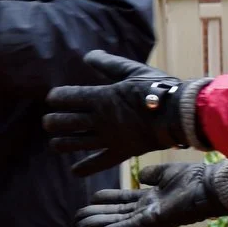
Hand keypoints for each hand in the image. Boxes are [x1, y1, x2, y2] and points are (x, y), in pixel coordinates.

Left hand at [42, 50, 204, 175]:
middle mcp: (100, 119)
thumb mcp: (131, 70)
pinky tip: (74, 170)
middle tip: (49, 122)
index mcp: (101, 97)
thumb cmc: (157, 88)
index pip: (67, 98)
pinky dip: (85, 167)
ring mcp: (109, 138)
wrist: (179, 114)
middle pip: (64, 123)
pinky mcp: (121, 152)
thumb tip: (88, 55)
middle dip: (52, 122)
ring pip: (74, 144)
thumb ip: (107, 63)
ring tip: (55, 143)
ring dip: (60, 143)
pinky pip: (99, 163)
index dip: (56, 98)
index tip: (53, 98)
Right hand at [76, 160, 227, 226]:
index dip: (107, 200)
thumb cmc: (195, 178)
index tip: (90, 198)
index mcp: (151, 199)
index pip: (123, 200)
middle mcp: (147, 210)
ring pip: (116, 223)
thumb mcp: (167, 173)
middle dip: (96, 217)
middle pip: (115, 214)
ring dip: (97, 226)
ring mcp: (149, 217)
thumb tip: (140, 177)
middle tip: (77, 219)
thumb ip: (152, 175)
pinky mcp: (152, 221)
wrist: (211, 186)